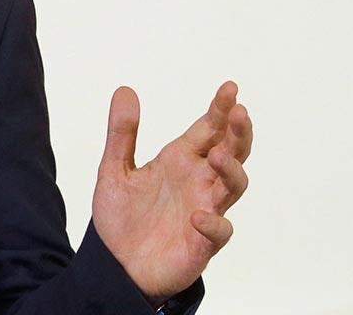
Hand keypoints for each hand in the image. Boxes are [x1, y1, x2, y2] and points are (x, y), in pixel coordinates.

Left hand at [91, 81, 251, 304]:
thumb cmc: (122, 217)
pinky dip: (212, 223)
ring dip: (231, 170)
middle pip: (232, 152)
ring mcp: (204, 210)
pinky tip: (196, 216)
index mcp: (180, 161)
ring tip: (220, 154)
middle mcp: (198, 182)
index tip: (229, 88)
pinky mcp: (202, 243)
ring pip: (233, 187)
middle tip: (239, 112)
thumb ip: (121, 133)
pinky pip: (218, 231)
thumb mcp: (113, 169)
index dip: (220, 109)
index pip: (208, 130)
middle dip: (238, 133)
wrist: (116, 263)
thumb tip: (124, 89)